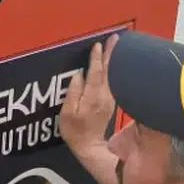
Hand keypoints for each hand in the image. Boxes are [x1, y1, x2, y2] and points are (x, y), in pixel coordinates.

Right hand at [59, 35, 117, 155]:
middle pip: (109, 70)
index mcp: (93, 96)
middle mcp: (105, 96)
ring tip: (116, 46)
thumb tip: (78, 75)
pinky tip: (114, 65)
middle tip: (116, 37)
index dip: (96, 58)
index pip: (96, 73)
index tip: (97, 45)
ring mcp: (110, 99)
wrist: (89, 146)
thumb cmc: (74, 130)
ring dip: (114, 60)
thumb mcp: (67, 113)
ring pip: (113, 75)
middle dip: (112, 53)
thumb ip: (73, 93)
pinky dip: (114, 70)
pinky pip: (113, 82)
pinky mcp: (111, 102)